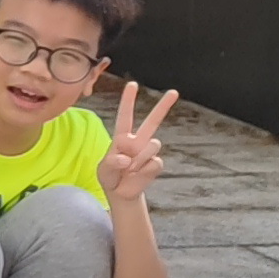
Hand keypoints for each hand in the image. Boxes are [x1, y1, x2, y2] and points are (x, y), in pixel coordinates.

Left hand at [99, 78, 165, 206]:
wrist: (121, 193)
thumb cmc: (109, 176)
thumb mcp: (104, 170)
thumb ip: (112, 162)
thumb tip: (126, 158)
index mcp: (122, 137)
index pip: (125, 116)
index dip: (128, 100)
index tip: (132, 84)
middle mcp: (137, 141)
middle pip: (152, 121)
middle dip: (163, 106)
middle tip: (174, 91)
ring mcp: (148, 152)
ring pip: (152, 146)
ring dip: (138, 159)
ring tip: (129, 169)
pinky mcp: (155, 164)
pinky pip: (153, 163)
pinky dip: (143, 171)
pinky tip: (137, 175)